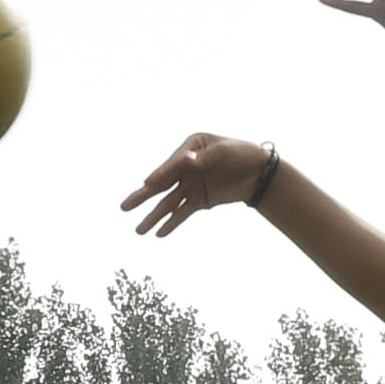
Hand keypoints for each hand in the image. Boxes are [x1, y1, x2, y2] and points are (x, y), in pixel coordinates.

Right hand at [120, 134, 278, 239]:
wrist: (260, 173)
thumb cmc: (242, 154)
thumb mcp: (223, 151)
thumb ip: (203, 158)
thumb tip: (186, 161)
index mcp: (189, 149)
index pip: (171, 164)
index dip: (160, 174)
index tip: (148, 184)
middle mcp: (185, 168)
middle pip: (161, 185)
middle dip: (142, 197)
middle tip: (123, 207)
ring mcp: (191, 186)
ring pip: (168, 203)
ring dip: (154, 217)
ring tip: (138, 231)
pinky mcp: (199, 201)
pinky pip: (182, 213)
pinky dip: (172, 223)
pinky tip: (160, 234)